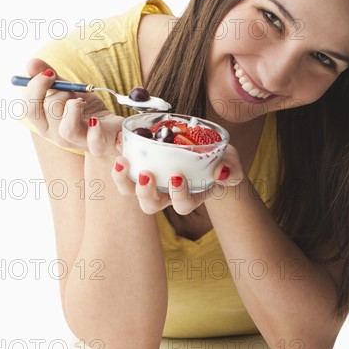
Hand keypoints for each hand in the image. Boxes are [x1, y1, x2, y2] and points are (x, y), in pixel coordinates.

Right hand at [23, 58, 123, 155]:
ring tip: (81, 102)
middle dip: (58, 92)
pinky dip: (95, 131)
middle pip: (47, 114)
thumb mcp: (69, 91)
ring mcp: (78, 143)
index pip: (28, 109)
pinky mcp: (100, 145)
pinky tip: (96, 120)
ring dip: (74, 107)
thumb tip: (31, 63)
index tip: (49, 74)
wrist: (111, 127)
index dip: (35, 87)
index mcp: (46, 124)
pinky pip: (94, 142)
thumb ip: (52, 78)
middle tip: (70, 90)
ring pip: (67, 129)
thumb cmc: (87, 110)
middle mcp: (58, 136)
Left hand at [111, 144, 243, 214]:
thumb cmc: (220, 161)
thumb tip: (222, 171)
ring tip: (121, 162)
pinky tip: (118, 143)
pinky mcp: (140, 166)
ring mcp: (152, 183)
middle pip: (150, 205)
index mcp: (189, 197)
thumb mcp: (231, 163)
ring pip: (130, 191)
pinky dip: (119, 159)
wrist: (207, 151)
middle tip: (147, 174)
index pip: (182, 205)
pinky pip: (124, 170)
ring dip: (123, 179)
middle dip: (145, 193)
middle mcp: (167, 195)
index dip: (179, 195)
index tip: (177, 176)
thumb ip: (231, 169)